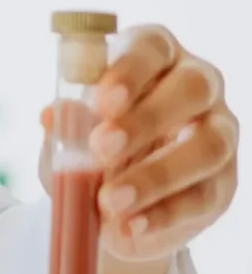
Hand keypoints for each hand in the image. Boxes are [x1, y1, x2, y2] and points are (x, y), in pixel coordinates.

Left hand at [78, 26, 236, 261]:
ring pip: (209, 146)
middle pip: (193, 88)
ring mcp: (218, 133)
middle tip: (101, 148)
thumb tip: (52, 115)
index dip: (130, 71)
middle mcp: (198, 88)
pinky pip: (202, 196)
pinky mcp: (222, 183)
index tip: (102, 100)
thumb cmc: (90, 150)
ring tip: (108, 201)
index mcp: (155, 60)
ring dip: (156, 175)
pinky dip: (162, 214)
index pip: (152, 48)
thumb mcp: (69, 137)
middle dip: (147, 119)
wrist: (113, 206)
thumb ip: (67, 125)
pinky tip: (128, 226)